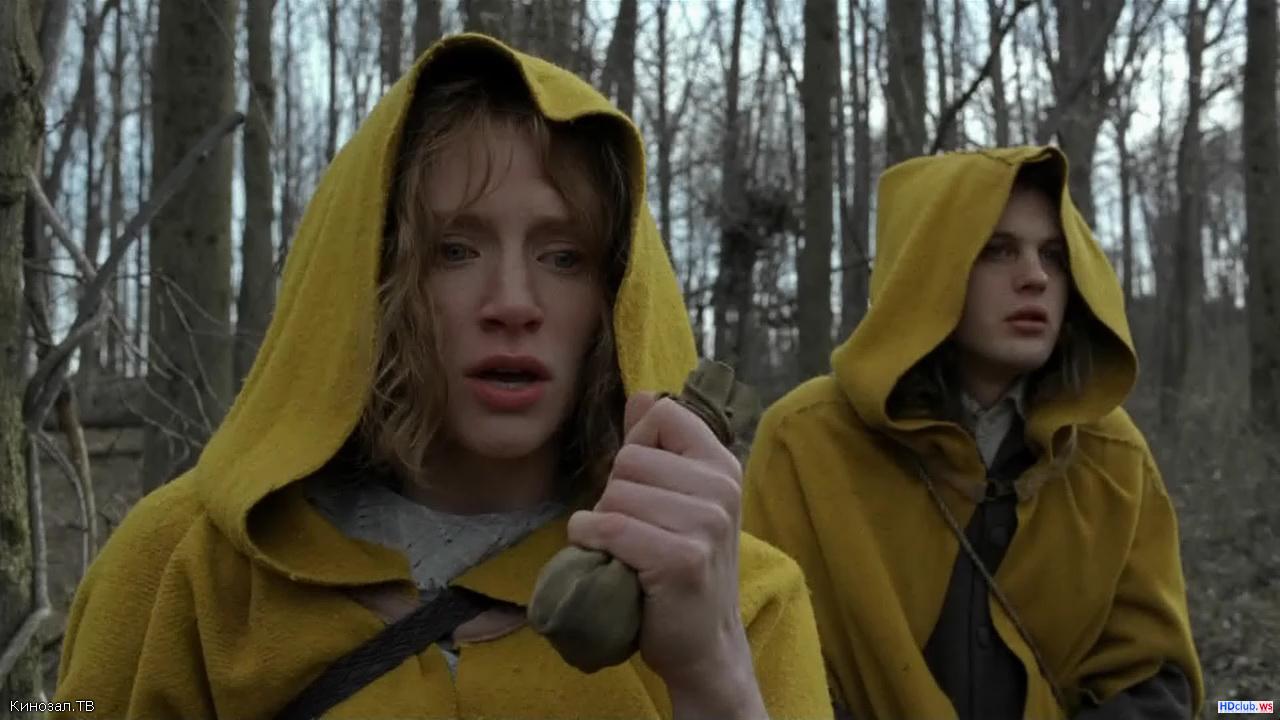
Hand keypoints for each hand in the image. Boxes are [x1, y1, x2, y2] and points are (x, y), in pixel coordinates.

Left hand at [567, 392, 765, 718]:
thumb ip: (658, 445)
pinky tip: (610, 561)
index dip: (636, 447)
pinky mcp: (682, 559)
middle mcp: (721, 488)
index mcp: (722, 465)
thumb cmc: (682, 569)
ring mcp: (706, 524)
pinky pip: (611, 528)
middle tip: (638, 534)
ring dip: (604, 525)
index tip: (646, 488)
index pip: (661, 414)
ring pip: (615, 495)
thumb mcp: (679, 499)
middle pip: (628, 458)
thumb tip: (639, 394)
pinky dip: (593, 544)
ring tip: (630, 552)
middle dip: (616, 496)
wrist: (704, 645)